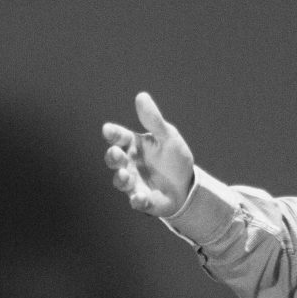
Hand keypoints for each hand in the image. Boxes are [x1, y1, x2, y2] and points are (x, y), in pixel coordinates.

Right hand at [101, 92, 195, 217]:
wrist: (187, 187)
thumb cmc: (174, 159)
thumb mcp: (168, 137)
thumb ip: (154, 120)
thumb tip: (141, 96)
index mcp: (134, 145)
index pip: (119, 137)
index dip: (113, 134)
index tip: (108, 130)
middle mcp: (130, 164)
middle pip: (115, 160)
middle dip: (113, 157)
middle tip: (116, 154)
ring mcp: (134, 183)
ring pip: (121, 181)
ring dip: (122, 179)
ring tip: (125, 176)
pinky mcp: (143, 200)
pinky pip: (136, 201)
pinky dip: (137, 200)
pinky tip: (140, 197)